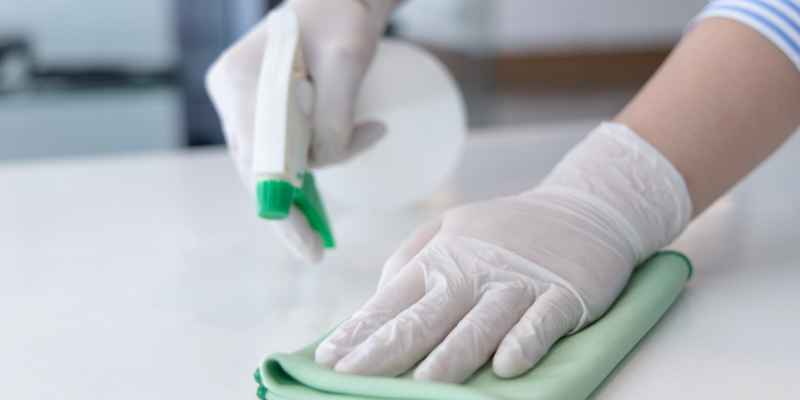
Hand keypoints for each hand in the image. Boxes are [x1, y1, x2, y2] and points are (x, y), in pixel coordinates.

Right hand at [205, 0, 395, 261]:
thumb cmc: (343, 16)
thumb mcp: (347, 62)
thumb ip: (334, 118)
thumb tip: (322, 164)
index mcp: (239, 80)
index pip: (256, 156)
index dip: (279, 206)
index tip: (306, 245)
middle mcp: (233, 96)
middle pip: (257, 166)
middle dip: (290, 208)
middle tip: (316, 249)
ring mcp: (245, 104)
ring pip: (271, 163)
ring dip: (307, 186)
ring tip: (328, 223)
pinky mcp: (264, 110)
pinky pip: (281, 151)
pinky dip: (307, 170)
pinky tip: (322, 195)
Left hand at [314, 123, 691, 382]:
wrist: (584, 207)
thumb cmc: (506, 230)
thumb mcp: (450, 228)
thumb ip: (410, 260)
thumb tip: (374, 301)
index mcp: (441, 258)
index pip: (392, 300)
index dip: (359, 331)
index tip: (328, 360)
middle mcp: (473, 271)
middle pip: (426, 317)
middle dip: (386, 351)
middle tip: (352, 378)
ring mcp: (518, 283)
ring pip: (480, 324)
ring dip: (452, 355)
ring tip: (423, 384)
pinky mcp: (563, 294)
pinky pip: (542, 322)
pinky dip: (525, 343)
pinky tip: (507, 367)